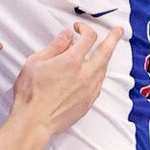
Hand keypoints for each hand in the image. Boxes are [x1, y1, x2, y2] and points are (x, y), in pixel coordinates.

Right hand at [12, 23, 122, 137]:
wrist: (35, 121)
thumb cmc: (31, 93)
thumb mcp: (36, 62)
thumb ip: (55, 47)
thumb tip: (67, 36)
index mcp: (71, 61)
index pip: (88, 38)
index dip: (85, 29)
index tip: (78, 28)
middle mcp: (85, 74)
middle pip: (106, 51)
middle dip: (113, 38)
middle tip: (118, 31)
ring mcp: (89, 89)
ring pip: (103, 68)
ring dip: (105, 57)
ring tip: (104, 51)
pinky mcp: (89, 101)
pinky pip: (99, 83)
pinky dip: (99, 73)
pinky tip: (94, 72)